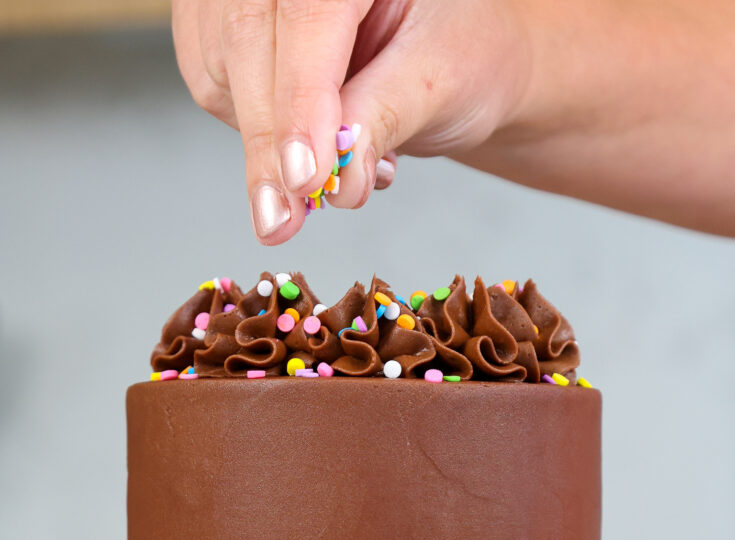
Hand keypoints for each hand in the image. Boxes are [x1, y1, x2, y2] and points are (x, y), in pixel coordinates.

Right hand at [171, 0, 528, 243]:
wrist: (450, 54)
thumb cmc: (459, 49)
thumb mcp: (442, 79)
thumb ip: (384, 118)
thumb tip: (337, 175)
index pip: (308, 13)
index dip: (300, 99)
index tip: (305, 176)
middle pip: (247, 37)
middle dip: (268, 139)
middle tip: (282, 218)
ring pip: (220, 67)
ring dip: (263, 144)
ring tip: (330, 175)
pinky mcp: (224, 26)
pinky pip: (215, 87)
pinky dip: (256, 134)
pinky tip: (307, 146)